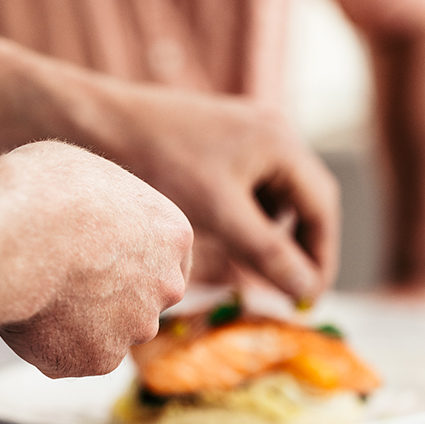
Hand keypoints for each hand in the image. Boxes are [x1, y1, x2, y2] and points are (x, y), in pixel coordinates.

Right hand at [0, 141, 191, 377]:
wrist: (20, 233)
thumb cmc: (45, 190)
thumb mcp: (88, 176)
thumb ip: (106, 211)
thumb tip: (91, 219)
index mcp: (172, 234)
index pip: (162, 261)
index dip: (128, 264)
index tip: (98, 264)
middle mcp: (166, 286)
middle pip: (138, 302)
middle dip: (106, 300)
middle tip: (60, 282)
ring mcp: (135, 327)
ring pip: (103, 334)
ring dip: (74, 324)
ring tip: (35, 294)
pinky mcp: (99, 359)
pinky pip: (70, 357)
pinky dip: (46, 345)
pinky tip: (26, 317)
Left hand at [95, 85, 340, 302]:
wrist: (101, 124)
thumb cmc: (160, 162)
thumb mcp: (220, 214)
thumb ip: (269, 253)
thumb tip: (307, 291)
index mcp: (281, 142)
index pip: (323, 209)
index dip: (322, 258)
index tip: (311, 299)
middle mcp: (273, 133)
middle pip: (307, 202)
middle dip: (301, 250)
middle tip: (290, 294)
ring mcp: (248, 136)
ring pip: (277, 199)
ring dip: (275, 237)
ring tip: (259, 274)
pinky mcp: (222, 145)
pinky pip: (251, 190)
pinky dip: (249, 221)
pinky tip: (229, 245)